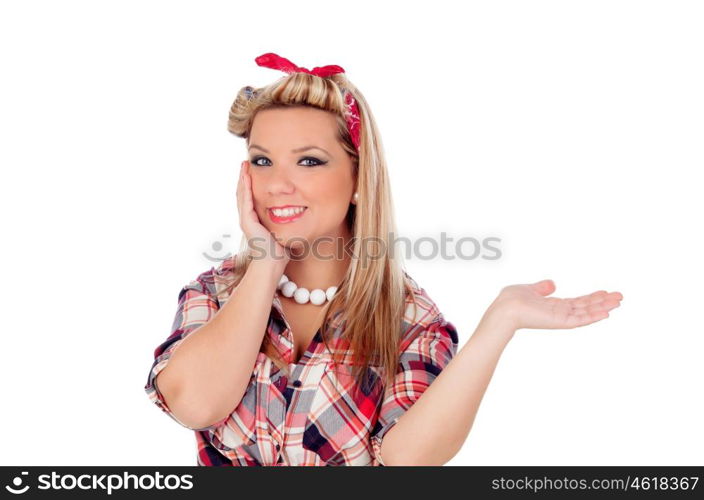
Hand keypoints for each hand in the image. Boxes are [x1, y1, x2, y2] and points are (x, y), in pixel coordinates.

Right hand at [237, 161, 289, 264]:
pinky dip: (245, 188)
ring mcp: (245, 220)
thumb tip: (294, 216)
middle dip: (244, 178)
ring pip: (242, 195)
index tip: (252, 171)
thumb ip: (283, 223)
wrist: (272, 263)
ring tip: (244, 166)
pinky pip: (245, 201)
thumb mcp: (281, 231)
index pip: (250, 198)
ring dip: (242, 179)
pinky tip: (246, 178)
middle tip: (245, 164)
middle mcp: (247, 219)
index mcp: (254, 220)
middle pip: (243, 194)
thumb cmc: (279, 251)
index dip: (250, 184)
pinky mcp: (247, 222)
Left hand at [488, 279, 622, 331]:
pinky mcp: (559, 322)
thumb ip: (542, 288)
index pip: (577, 302)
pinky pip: (580, 320)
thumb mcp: (530, 289)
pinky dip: (593, 317)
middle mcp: (559, 312)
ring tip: (618, 302)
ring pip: (586, 313)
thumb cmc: (512, 300)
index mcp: (553, 305)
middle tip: (620, 296)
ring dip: (603, 307)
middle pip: (586, 307)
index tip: (605, 292)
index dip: (592, 297)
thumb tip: (552, 284)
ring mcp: (560, 318)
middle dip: (603, 301)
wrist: (504, 308)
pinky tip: (606, 313)